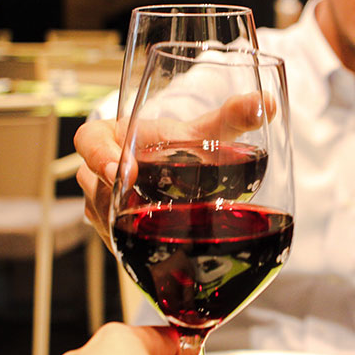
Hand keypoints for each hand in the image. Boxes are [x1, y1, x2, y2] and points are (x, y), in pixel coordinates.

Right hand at [74, 92, 275, 248]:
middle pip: (95, 188)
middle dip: (113, 201)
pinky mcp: (114, 232)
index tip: (119, 169)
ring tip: (155, 228)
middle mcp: (101, 173)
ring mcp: (105, 205)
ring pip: (104, 218)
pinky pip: (116, 241)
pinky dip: (135, 244)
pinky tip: (160, 250)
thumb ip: (232, 116)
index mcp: (113, 137)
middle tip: (138, 209)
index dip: (97, 154)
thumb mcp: (204, 131)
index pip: (88, 140)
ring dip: (125, 225)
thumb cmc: (182, 143)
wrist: (178, 174)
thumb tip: (266, 103)